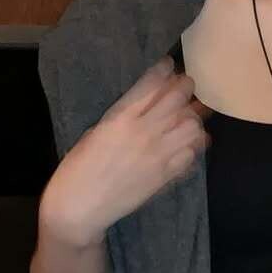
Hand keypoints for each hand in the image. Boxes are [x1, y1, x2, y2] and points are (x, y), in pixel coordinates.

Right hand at [40, 58, 208, 246]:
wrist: (80, 206)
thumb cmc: (78, 168)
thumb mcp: (95, 133)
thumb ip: (122, 118)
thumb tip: (145, 108)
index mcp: (120, 118)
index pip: (151, 86)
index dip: (164, 71)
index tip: (170, 66)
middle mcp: (143, 132)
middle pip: (177, 100)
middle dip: (185, 87)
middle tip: (187, 84)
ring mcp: (157, 155)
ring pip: (191, 126)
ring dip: (193, 116)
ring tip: (190, 115)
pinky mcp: (165, 176)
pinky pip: (191, 155)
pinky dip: (193, 145)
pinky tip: (189, 142)